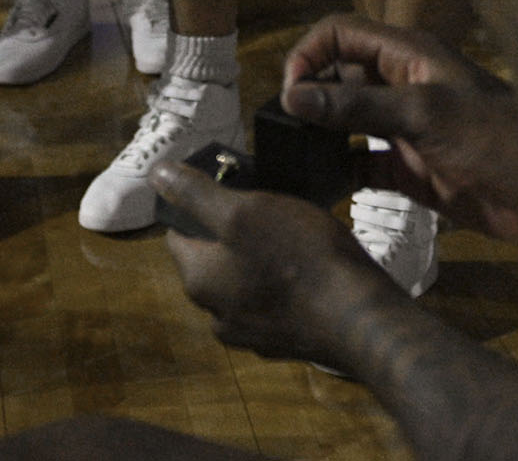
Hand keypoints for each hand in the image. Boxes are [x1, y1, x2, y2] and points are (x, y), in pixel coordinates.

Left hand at [150, 161, 401, 371]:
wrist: (361, 320)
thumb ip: (196, 194)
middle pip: (212, 260)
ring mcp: (252, 335)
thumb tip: (156, 174)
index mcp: (199, 281)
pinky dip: (284, 285)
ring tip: (294, 234)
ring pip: (244, 282)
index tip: (230, 187)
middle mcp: (217, 315)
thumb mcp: (245, 211)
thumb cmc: (300, 258)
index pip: (178, 235)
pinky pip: (274, 303)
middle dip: (233, 233)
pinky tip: (311, 268)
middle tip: (268, 208)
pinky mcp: (285, 343)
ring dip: (260, 259)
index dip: (198, 205)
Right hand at [280, 14, 517, 245]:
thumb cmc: (493, 138)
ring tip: (295, 156)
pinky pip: (362, 165)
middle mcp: (401, 86)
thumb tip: (292, 97)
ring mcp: (404, 129)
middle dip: (309, 94)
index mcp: (407, 54)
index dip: (309, 54)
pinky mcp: (410, 170)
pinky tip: (321, 186)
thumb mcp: (421, 113)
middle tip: (286, 129)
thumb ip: (356, 104)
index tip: (290, 93)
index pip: (341, 33)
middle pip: (338, 75)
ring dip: (320, 133)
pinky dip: (340, 172)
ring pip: (346, 120)